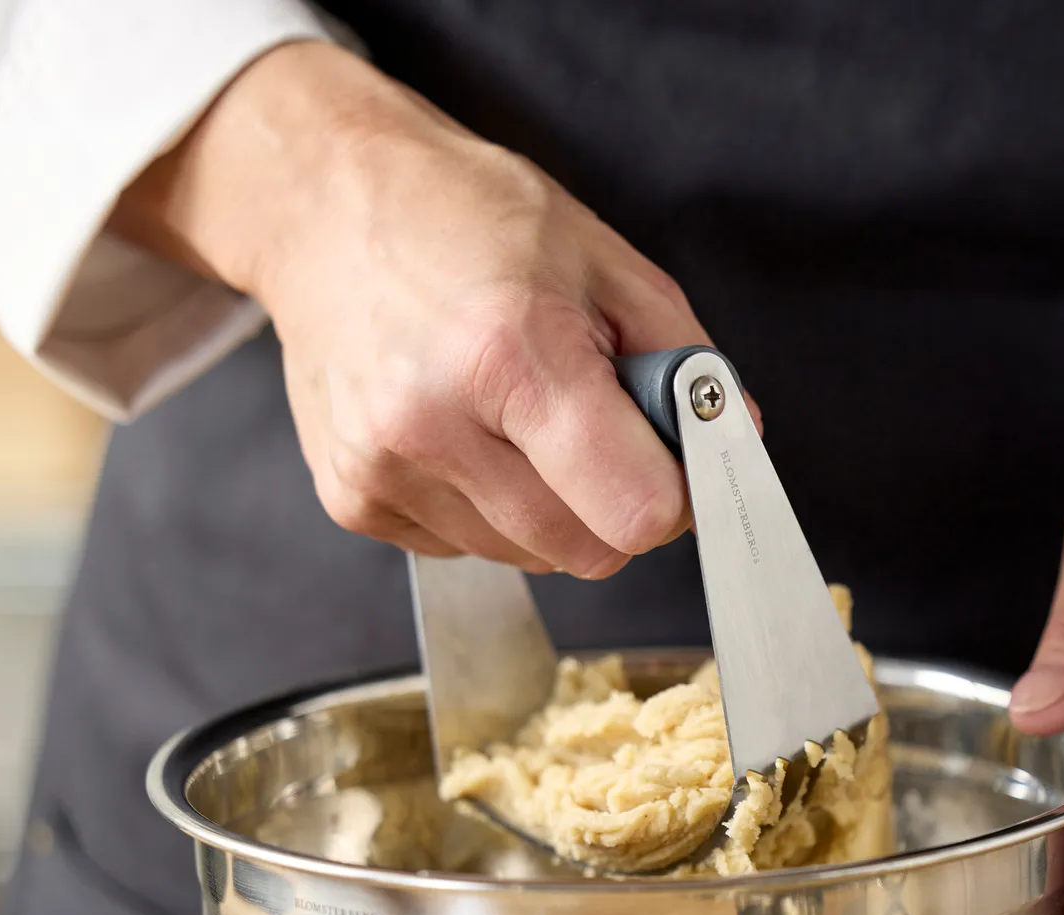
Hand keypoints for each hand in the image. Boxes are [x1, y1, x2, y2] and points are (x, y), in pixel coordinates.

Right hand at [110, 42, 710, 577]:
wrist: (328, 206)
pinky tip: (462, 430)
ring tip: (513, 414)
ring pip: (529, 558)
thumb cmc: (464, 219)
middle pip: (588, 552)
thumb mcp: (603, 260)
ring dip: (548, 507)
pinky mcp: (352, 499)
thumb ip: (684, 361)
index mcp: (510, 353)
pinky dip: (485, 506)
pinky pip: (464, 549)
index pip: (635, 512)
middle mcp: (433, 423)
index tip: (670, 460)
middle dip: (614, 503)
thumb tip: (735, 444)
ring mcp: (383, 469)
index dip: (674, 495)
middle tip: (593, 426)